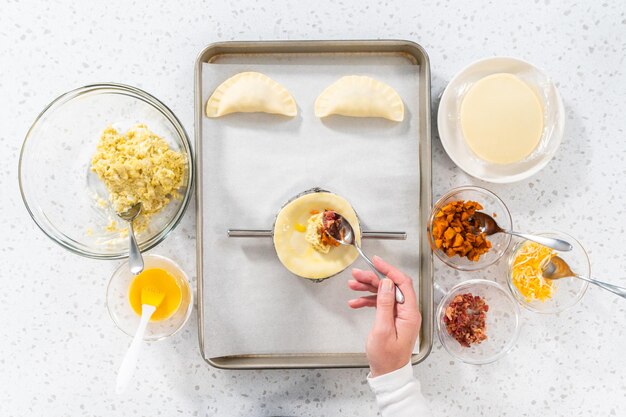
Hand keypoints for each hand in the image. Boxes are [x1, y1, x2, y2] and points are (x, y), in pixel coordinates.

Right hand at [348, 256, 420, 377]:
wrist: (387, 374)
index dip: (389, 270)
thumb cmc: (387, 357)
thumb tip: (386, 283)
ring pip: (384, 294)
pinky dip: (368, 301)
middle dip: (373, 279)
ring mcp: (400, 316)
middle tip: (356, 275)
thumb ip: (385, 304)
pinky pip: (381, 304)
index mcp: (410, 313)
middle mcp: (407, 312)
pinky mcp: (392, 320)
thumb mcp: (382, 329)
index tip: (376, 261)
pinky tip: (355, 302)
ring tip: (352, 286)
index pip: (402, 283)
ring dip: (368, 289)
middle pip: (391, 287)